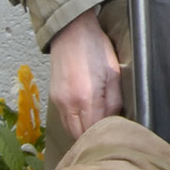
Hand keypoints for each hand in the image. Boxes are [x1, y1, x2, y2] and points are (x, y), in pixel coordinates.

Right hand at [49, 10, 122, 138]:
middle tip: (108, 133)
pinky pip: (64, 120)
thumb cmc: (95, 48)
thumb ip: (115, 100)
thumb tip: (116, 119)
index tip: (116, 132)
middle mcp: (69, 104)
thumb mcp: (114, 73)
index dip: (106, 134)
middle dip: (93, 137)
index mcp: (87, 98)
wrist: (71, 31)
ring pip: (70, 130)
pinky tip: (86, 118)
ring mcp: (58, 102)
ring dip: (83, 132)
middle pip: (79, 135)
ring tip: (98, 126)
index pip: (95, 131)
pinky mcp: (54, 98)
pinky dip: (75, 124)